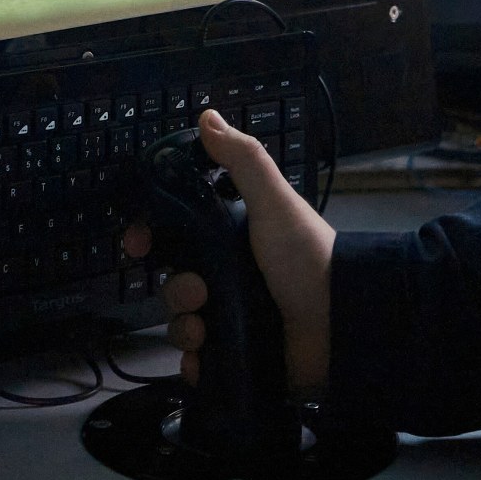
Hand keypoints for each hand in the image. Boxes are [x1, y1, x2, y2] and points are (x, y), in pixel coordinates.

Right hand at [121, 108, 334, 389]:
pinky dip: (194, 361)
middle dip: (175, 288)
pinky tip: (204, 356)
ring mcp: (233, 317)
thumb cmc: (309, 258)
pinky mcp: (238, 354)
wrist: (342, 324)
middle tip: (198, 291)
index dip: (152, 237)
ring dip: (183, 325)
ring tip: (206, 327)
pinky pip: (198, 360)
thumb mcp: (275, 202)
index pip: (177, 235)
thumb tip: (208, 118)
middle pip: (175, 280)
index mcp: (233, 238)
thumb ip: (243, 161)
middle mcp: (230, 276)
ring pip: (181, 321)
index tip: (138, 244)